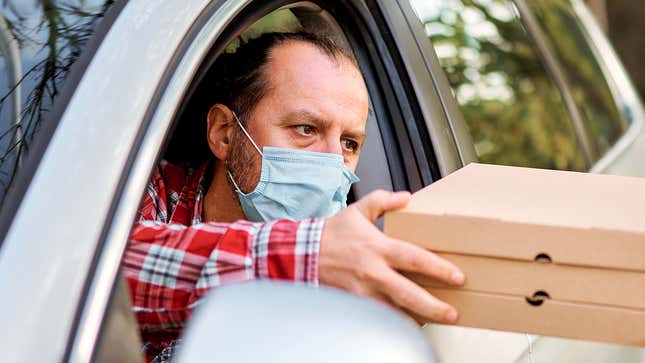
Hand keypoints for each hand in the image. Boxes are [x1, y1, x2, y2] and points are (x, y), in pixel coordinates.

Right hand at [319, 190, 464, 323]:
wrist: (302, 253)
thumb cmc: (332, 233)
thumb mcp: (358, 210)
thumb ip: (384, 200)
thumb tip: (407, 197)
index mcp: (378, 247)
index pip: (414, 259)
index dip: (438, 269)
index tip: (457, 277)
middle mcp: (372, 271)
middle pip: (408, 293)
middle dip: (433, 306)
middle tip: (453, 312)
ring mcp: (362, 291)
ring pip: (394, 312)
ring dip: (416, 319)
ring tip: (435, 321)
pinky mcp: (354, 303)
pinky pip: (378, 317)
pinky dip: (394, 323)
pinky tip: (408, 324)